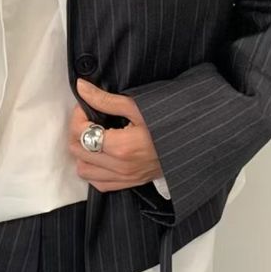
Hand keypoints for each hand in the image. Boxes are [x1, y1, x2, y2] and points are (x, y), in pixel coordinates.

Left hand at [68, 78, 164, 192]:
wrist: (192, 141)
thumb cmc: (168, 120)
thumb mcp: (137, 106)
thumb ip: (105, 99)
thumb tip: (81, 88)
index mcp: (121, 147)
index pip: (80, 132)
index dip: (78, 115)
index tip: (86, 106)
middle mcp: (120, 166)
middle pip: (77, 150)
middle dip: (77, 131)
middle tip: (89, 119)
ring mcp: (125, 178)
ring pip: (83, 170)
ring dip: (83, 153)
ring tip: (94, 137)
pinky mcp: (130, 184)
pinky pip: (98, 184)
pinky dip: (94, 170)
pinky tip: (101, 155)